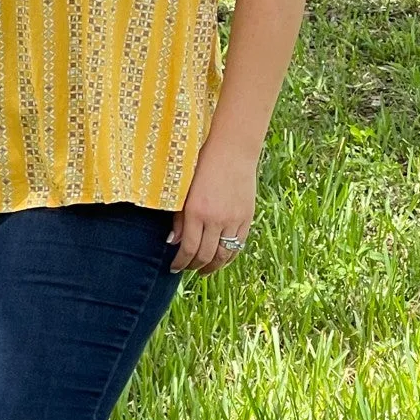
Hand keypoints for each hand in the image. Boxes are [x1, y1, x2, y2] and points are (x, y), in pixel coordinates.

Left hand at [167, 139, 256, 275]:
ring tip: (203, 270)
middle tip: (187, 269)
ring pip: (223, 254)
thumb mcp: (184, 187)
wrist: (232, 150)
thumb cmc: (203, 163)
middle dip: (194, 266)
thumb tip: (173, 242)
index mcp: (196, 211)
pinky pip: (238, 245)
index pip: (188, 249)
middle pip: (205, 255)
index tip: (174, 267)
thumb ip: (179, 217)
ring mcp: (233, 220)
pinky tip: (221, 258)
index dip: (180, 262)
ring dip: (212, 266)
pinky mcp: (246, 218)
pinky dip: (229, 256)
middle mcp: (215, 219)